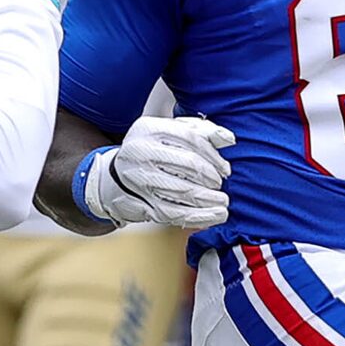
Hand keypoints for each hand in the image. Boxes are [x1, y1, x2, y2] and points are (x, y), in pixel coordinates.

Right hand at [78, 115, 234, 228]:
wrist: (116, 172)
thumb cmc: (151, 148)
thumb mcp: (171, 132)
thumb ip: (202, 131)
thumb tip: (228, 139)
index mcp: (150, 129)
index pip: (190, 139)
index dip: (213, 155)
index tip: (224, 168)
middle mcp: (141, 151)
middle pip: (188, 165)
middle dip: (211, 177)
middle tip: (221, 184)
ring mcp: (139, 178)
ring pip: (182, 191)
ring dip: (208, 199)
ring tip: (222, 203)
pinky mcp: (140, 201)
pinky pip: (173, 212)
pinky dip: (197, 216)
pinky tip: (212, 216)